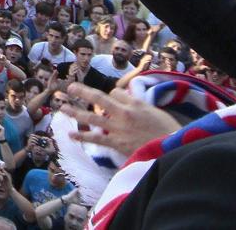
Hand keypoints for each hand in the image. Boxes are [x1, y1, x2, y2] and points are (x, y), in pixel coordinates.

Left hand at [60, 82, 179, 157]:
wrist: (172, 150)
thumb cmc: (167, 130)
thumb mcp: (155, 110)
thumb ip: (138, 104)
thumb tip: (124, 98)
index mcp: (134, 102)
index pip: (115, 93)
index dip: (112, 96)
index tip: (112, 100)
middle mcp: (123, 113)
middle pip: (99, 98)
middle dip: (83, 92)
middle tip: (70, 87)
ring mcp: (118, 128)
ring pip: (92, 117)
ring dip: (75, 111)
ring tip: (62, 106)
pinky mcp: (117, 143)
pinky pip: (96, 138)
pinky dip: (82, 136)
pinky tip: (71, 134)